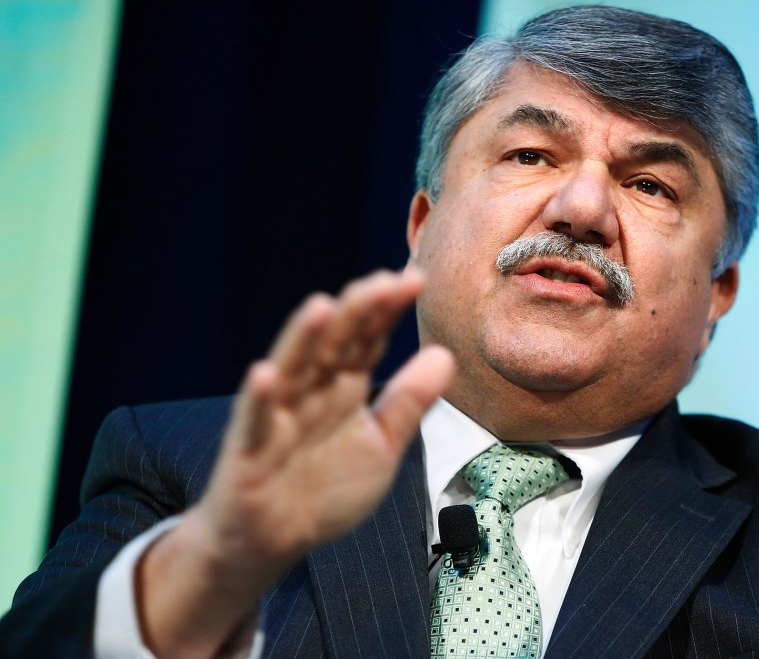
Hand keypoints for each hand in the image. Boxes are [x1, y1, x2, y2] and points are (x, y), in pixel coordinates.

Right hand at [138, 268, 454, 656]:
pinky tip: (265, 374)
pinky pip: (254, 422)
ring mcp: (278, 417)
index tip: (415, 279)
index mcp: (344, 387)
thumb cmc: (322, 490)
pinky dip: (260, 399)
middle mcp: (311, 392)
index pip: (367, 339)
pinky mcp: (249, 451)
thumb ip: (409, 401)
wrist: (271, 541)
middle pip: (333, 344)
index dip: (387, 311)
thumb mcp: (381, 446)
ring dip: (303, 339)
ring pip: (291, 371)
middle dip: (356, 313)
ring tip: (322, 307)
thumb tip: (445, 354)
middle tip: (384, 282)